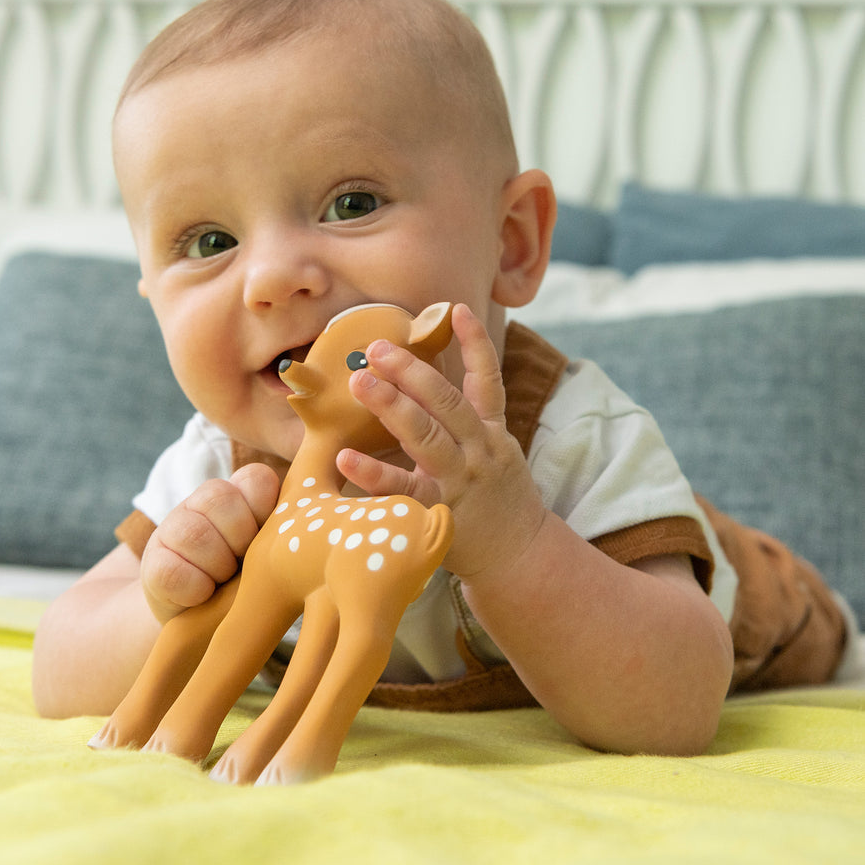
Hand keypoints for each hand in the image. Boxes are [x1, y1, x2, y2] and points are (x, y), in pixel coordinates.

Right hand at [140, 463, 278, 622]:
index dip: (263, 511)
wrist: (208, 627)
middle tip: (243, 565)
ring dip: (217, 567)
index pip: (256, 478)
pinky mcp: (152, 563)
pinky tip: (202, 597)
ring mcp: (173, 527)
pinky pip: (172, 571)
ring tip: (224, 583)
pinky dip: (194, 590)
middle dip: (239, 540)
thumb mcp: (276, 556)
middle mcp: (204, 501)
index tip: (267, 541)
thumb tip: (315, 520)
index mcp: (242, 494)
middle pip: (219, 497)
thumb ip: (290, 532)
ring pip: (193, 533)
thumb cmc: (254, 585)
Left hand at [337, 303, 546, 579]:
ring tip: (361, 382)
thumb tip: (426, 380)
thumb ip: (469, 418)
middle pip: (447, 403)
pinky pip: (404, 490)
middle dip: (412, 371)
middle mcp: (479, 450)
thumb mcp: (496, 450)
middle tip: (376, 348)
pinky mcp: (441, 513)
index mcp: (491, 431)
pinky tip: (346, 457)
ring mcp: (460, 481)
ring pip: (428, 436)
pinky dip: (374, 473)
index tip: (458, 309)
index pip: (487, 380)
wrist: (519, 555)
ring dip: (393, 406)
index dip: (475, 343)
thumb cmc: (496, 497)